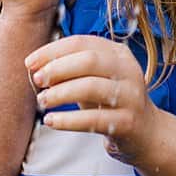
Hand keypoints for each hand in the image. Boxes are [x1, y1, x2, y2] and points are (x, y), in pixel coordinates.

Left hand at [24, 35, 165, 160]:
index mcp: (118, 53)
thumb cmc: (111, 100)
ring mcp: (131, 96)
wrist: (146, 132)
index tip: (29, 63)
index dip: (52, 51)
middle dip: (57, 69)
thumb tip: (34, 67)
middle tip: (36, 81)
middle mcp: (128, 70)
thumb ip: (70, 68)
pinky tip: (51, 121)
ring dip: (60, 93)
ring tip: (42, 101)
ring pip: (91, 87)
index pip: (82, 42)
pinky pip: (93, 119)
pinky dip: (67, 120)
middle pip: (88, 61)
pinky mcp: (127, 122)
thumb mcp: (96, 78)